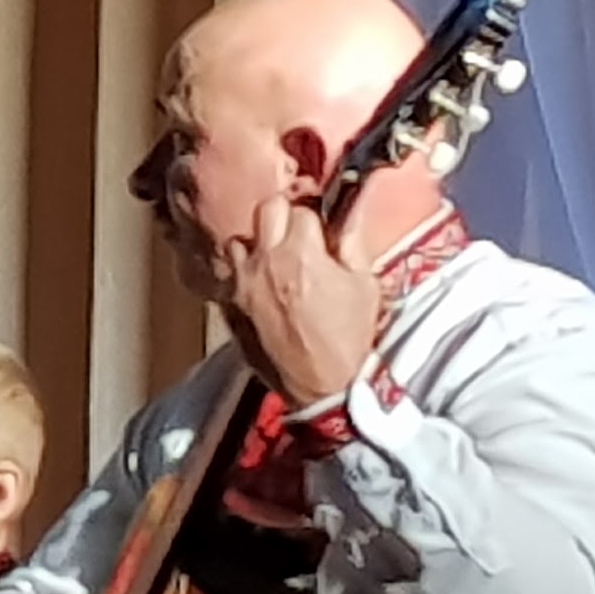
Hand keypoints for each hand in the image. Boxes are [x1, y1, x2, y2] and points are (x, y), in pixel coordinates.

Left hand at [210, 187, 383, 412]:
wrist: (321, 384)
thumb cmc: (349, 336)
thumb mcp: (365, 286)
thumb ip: (352, 245)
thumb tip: (347, 215)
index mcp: (302, 252)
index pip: (302, 209)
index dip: (315, 217)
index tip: (322, 229)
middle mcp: (265, 260)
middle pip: (265, 209)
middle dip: (283, 215)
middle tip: (298, 234)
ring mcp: (242, 282)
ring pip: (238, 239)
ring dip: (256, 243)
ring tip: (274, 259)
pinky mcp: (230, 303)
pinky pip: (229, 272)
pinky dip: (242, 270)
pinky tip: (260, 282)